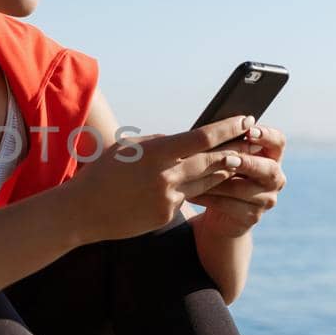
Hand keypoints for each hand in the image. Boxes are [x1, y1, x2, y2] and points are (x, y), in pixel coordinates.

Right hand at [59, 115, 255, 244]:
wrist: (82, 212)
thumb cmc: (102, 173)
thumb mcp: (129, 149)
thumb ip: (159, 143)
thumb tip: (184, 141)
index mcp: (157, 153)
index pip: (203, 138)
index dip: (228, 128)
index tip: (245, 119)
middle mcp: (167, 176)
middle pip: (214, 160)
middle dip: (236, 149)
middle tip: (252, 139)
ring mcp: (169, 198)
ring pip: (207, 181)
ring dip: (223, 169)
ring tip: (237, 158)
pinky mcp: (167, 215)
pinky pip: (188, 198)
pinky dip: (194, 188)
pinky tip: (197, 182)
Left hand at [188, 122, 286, 238]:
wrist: (219, 214)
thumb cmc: (220, 174)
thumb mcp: (224, 156)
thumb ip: (225, 144)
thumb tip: (210, 129)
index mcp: (272, 156)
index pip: (278, 141)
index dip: (266, 135)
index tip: (249, 130)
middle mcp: (275, 178)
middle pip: (269, 169)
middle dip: (247, 163)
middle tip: (227, 159)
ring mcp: (266, 200)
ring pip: (244, 189)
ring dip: (219, 181)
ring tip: (196, 175)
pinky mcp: (252, 217)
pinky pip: (230, 206)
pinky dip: (210, 198)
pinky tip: (191, 194)